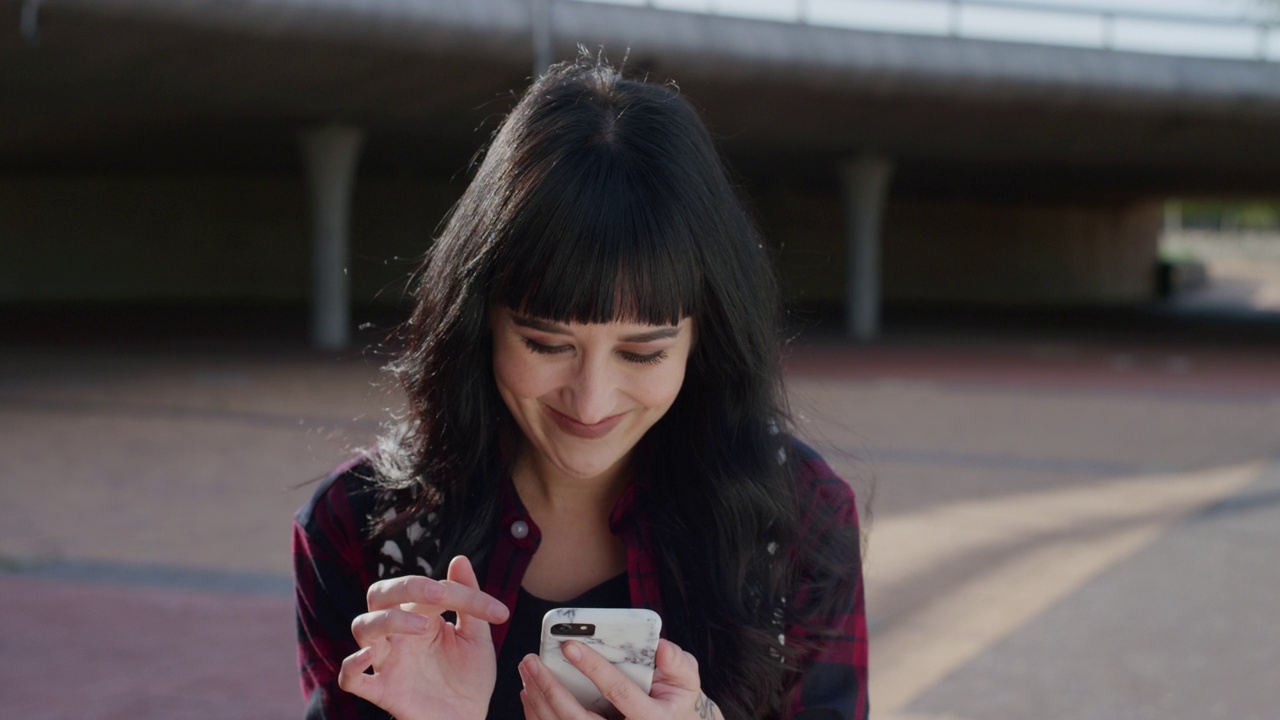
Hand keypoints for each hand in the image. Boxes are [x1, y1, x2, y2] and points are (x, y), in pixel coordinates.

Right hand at [337, 556, 510, 719]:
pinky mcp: (382, 690)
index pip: (427, 589)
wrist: (469, 719)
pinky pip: (350, 677)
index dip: (461, 592)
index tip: (499, 612)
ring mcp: (388, 660)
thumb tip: (459, 559)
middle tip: (438, 594)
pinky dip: (352, 665)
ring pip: (363, 627)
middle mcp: (400, 633)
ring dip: (387, 620)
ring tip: (421, 627)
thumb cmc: (469, 677)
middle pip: (380, 595)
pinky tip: (370, 656)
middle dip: (404, 586)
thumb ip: (469, 601)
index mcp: (422, 615)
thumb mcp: (477, 637)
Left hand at [518, 638, 723, 719]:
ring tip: (526, 671)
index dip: (594, 668)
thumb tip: (662, 648)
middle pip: (578, 718)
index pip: (618, 692)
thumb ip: (678, 664)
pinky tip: (529, 694)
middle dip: (550, 688)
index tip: (569, 645)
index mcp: (651, 719)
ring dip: (538, 701)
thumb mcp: (686, 682)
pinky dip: (538, 716)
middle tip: (531, 661)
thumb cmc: (676, 703)